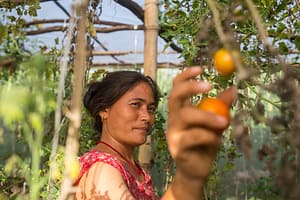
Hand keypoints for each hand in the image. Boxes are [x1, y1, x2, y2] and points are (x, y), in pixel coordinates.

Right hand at [165, 67, 236, 198]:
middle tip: (209, 86)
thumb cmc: (205, 145)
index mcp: (180, 111)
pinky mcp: (177, 148)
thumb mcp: (215, 124)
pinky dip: (210, 137)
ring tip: (224, 122)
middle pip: (175, 97)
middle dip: (190, 88)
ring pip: (186, 116)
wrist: (197, 171)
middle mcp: (173, 120)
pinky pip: (194, 137)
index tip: (201, 68)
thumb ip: (221, 108)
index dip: (186, 76)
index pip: (176, 88)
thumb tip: (233, 89)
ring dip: (207, 117)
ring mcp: (173, 134)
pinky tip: (217, 142)